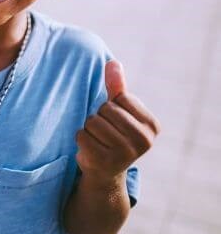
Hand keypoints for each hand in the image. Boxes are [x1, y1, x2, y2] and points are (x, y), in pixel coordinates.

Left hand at [75, 60, 160, 185]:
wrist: (105, 171)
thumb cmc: (113, 134)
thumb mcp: (119, 110)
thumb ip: (117, 87)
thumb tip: (113, 62)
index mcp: (152, 126)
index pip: (121, 99)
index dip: (111, 106)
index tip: (116, 122)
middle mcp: (144, 142)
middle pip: (105, 109)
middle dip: (99, 117)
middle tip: (105, 133)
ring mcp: (125, 154)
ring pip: (92, 122)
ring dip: (88, 129)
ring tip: (97, 140)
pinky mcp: (104, 162)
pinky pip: (81, 136)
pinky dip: (81, 139)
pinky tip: (90, 149)